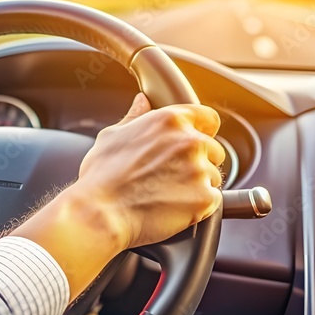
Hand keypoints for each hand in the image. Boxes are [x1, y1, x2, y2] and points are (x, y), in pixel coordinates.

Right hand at [12, 93, 223, 299]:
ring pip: (213, 177)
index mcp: (169, 121)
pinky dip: (198, 207)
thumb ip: (135, 117)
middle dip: (198, 162)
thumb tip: (142, 101)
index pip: (208, 118)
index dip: (202, 132)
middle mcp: (189, 141)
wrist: (100, 213)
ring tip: (169, 194)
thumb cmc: (101, 177)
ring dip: (198, 186)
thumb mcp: (112, 136)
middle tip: (172, 176)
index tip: (194, 143)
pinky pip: (213, 200)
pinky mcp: (203, 198)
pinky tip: (174, 208)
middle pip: (214, 150)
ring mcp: (198, 170)